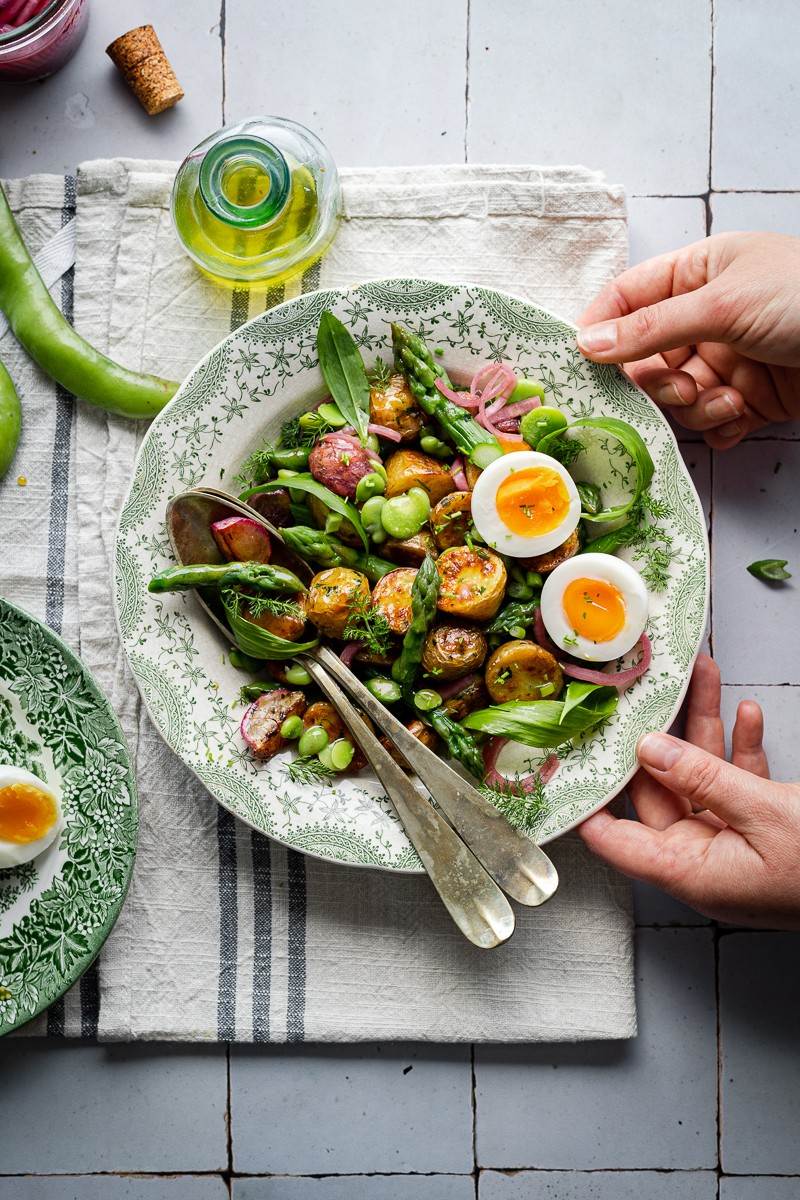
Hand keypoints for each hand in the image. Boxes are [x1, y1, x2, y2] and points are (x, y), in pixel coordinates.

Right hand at [576, 232, 799, 447]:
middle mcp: (707, 318)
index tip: (582, 362)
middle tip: (681, 387)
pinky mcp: (750, 399)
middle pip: (646, 359)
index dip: (601, 329)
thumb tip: (587, 342)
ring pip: (677, 397)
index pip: (628, 299)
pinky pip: (711, 423)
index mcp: (698, 275)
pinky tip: (739, 419)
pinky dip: (719, 429)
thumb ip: (651, 327)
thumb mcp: (722, 303)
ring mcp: (728, 360)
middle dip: (658, 382)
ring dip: (695, 408)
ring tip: (728, 401)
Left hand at [578, 655, 799, 928]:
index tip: (571, 752)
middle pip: (660, 792)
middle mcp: (704, 862)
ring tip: (703, 677)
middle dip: (659, 734)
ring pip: (703, 779)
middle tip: (650, 688)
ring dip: (707, 729)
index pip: (614, 838)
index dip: (588, 796)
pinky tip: (745, 714)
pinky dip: (741, 750)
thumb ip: (704, 778)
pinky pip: (739, 787)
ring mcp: (733, 847)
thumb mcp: (764, 814)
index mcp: (690, 873)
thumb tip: (649, 748)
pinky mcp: (762, 833)